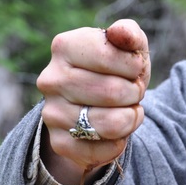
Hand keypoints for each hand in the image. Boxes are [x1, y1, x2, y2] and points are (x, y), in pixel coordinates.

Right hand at [36, 19, 150, 184]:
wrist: (92, 105)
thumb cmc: (114, 69)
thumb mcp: (125, 47)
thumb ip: (128, 33)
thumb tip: (121, 33)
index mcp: (64, 46)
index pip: (109, 56)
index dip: (134, 66)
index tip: (134, 69)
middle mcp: (51, 80)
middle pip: (113, 92)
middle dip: (135, 94)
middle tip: (132, 93)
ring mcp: (51, 113)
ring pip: (111, 124)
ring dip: (131, 119)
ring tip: (128, 112)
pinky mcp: (59, 143)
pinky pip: (102, 151)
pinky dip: (119, 143)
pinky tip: (115, 133)